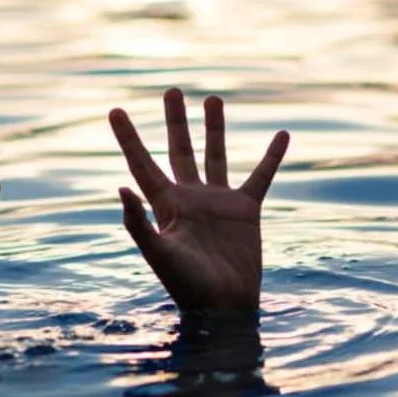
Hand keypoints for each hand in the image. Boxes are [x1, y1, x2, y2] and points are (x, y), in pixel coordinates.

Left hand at [109, 89, 288, 312]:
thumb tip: (121, 186)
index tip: (115, 110)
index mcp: (165, 206)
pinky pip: (261, 176)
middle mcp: (190, 198)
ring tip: (213, 99)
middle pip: (179, 151)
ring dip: (214, 128)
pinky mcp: (247, 210)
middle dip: (174, 122)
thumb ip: (138, 223)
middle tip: (171, 91)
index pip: (142, 164)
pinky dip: (272, 156)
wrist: (224, 305)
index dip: (128, 138)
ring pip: (215, 155)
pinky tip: (282, 134)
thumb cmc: (187, 285)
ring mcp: (219, 202)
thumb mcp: (159, 254)